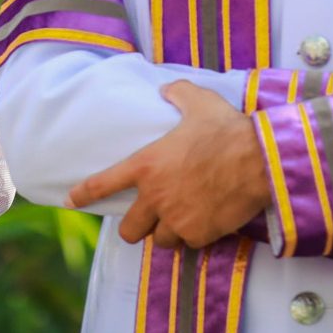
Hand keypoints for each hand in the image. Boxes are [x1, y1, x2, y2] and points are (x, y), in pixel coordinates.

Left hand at [65, 81, 272, 248]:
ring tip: (179, 221)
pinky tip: (205, 222)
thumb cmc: (227, 129)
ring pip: (160, 241)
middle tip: (147, 220)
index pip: (104, 184)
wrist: (260, 160)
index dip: (85, 194)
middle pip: (129, 230)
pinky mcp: (200, 233)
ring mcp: (177, 218)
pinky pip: (189, 243)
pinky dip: (194, 236)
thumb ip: (178, 94)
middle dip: (136, 228)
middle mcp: (155, 196)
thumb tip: (168, 89)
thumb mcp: (199, 102)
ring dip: (167, 233)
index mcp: (147, 165)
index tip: (72, 200)